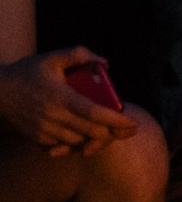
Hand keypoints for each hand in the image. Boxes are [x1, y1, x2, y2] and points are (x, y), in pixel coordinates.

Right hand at [0, 48, 138, 155]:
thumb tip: (105, 63)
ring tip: (111, 132)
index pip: (94, 112)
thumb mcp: (52, 58)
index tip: (133, 122)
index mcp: (60, 96)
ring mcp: (46, 131)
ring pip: (81, 143)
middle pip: (92, 133)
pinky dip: (80, 143)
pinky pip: (66, 147)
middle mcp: (53, 116)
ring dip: (98, 140)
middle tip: (129, 129)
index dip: (116, 120)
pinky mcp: (39, 140)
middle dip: (114, 133)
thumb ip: (79, 54)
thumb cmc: (27, 73)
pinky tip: (89, 137)